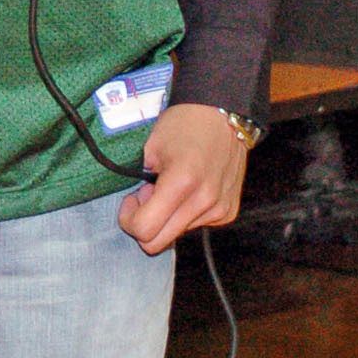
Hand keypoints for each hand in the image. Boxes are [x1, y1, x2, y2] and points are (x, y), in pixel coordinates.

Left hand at [117, 104, 249, 255]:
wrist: (221, 115)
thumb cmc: (181, 125)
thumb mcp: (150, 148)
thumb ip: (141, 181)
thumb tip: (140, 205)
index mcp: (182, 183)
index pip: (145, 229)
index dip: (129, 219)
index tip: (131, 199)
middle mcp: (205, 202)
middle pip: (160, 243)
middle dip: (144, 224)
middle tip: (145, 197)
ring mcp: (220, 210)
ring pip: (177, 234)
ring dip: (166, 217)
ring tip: (168, 187)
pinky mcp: (228, 213)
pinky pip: (195, 225)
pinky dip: (184, 214)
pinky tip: (187, 190)